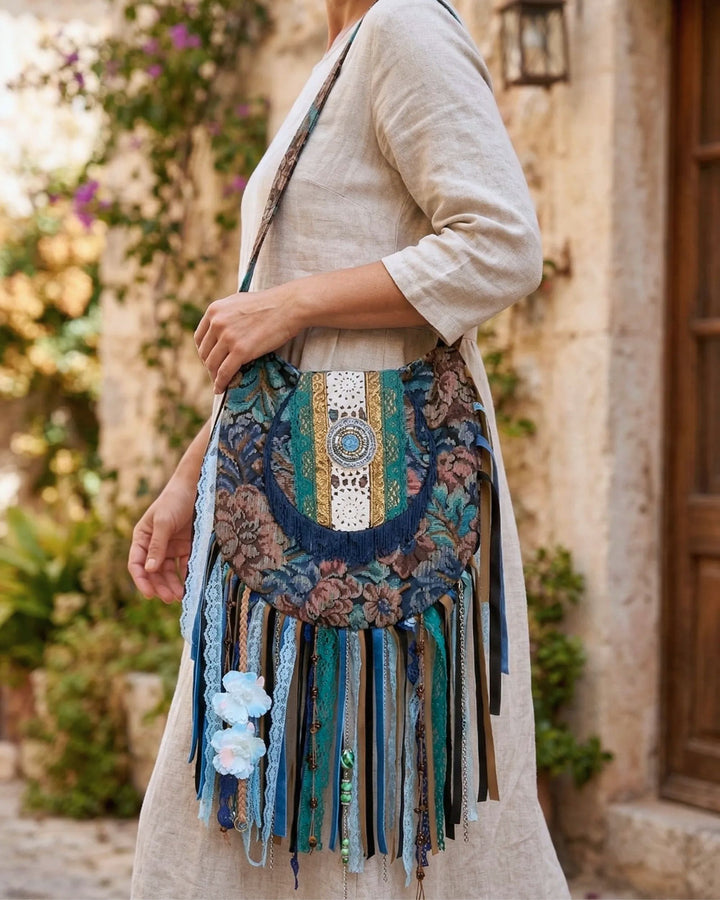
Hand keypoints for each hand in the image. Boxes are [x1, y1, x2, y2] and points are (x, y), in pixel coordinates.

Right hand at [128, 481, 196, 603]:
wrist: (198, 486)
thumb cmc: (175, 500)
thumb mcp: (163, 522)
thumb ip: (157, 546)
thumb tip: (149, 570)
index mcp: (142, 537)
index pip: (136, 563)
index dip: (141, 580)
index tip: (149, 595)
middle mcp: (155, 544)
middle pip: (154, 571)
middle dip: (160, 586)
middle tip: (170, 599)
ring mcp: (171, 545)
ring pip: (169, 571)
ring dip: (173, 584)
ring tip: (181, 596)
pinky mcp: (187, 545)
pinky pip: (185, 564)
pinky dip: (187, 575)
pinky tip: (191, 584)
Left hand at [194, 286, 295, 393]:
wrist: (289, 307)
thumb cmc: (269, 305)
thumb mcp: (238, 302)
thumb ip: (225, 315)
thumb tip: (220, 330)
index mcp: (214, 310)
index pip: (200, 338)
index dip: (204, 352)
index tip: (210, 360)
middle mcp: (217, 323)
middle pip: (205, 353)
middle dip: (210, 366)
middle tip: (217, 374)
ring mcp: (228, 337)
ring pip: (212, 364)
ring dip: (214, 376)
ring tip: (219, 383)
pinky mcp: (241, 350)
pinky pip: (224, 372)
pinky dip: (221, 383)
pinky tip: (221, 389)